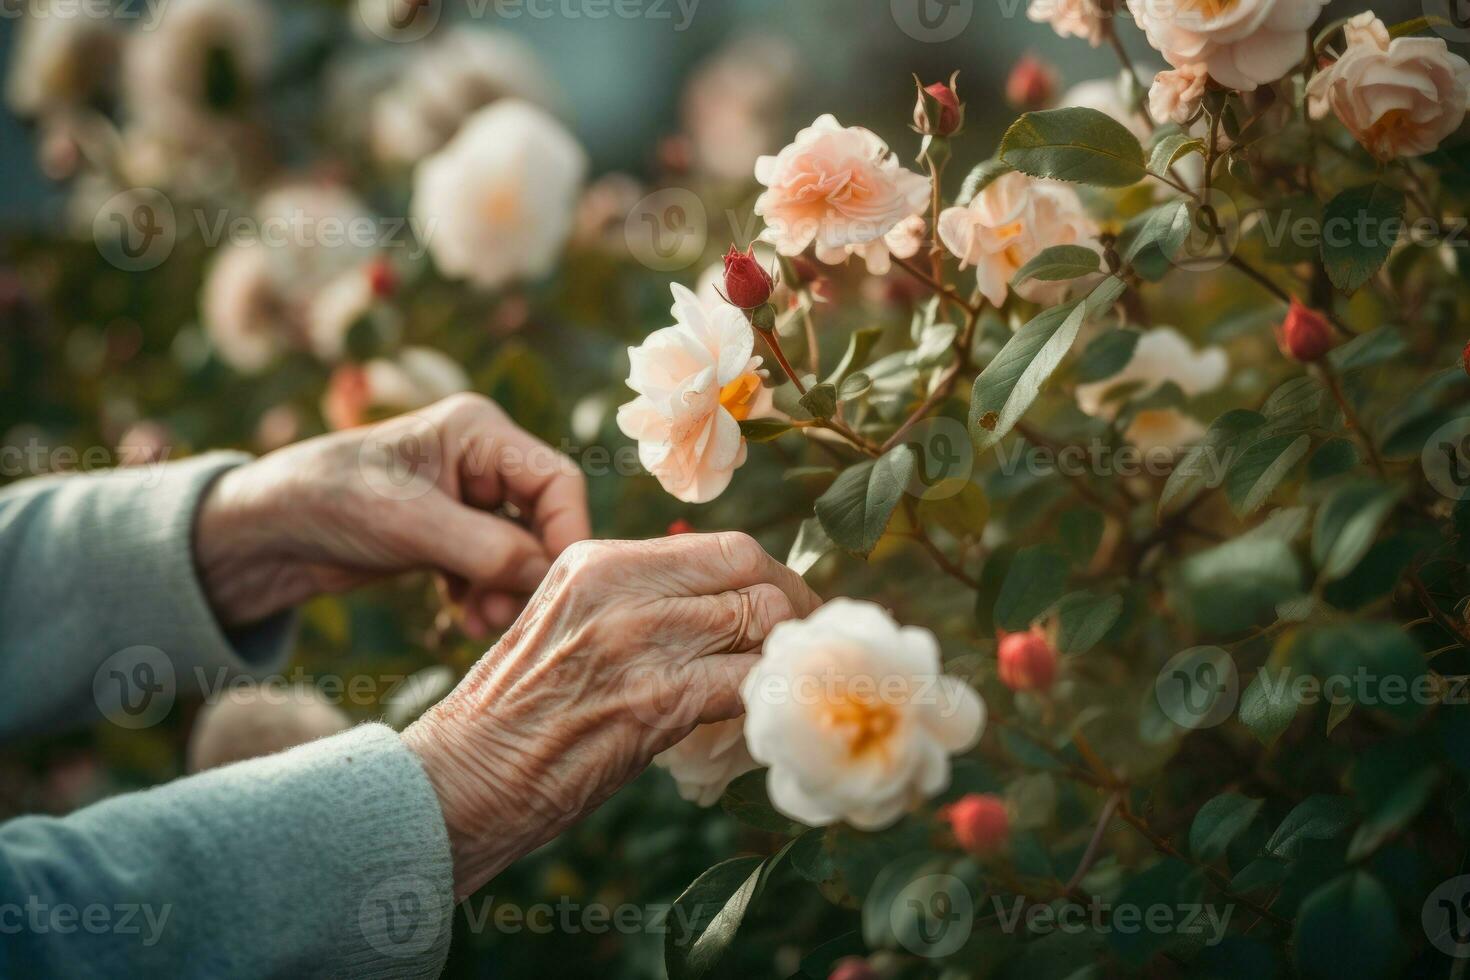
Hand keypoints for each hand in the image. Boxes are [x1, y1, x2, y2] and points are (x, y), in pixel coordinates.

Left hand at [195, 394, 588, 633]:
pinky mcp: (451, 534)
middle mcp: (482, 459)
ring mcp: (468, 498)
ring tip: (479, 624)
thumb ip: (483, 549)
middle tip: (506, 617)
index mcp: (479, 431)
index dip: (566, 532)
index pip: (556, 480)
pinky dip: (485, 595)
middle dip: (530, 570)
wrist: (264, 532)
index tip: (558, 586)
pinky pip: (493, 567)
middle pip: (544, 518)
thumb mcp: (406, 524)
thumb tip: (547, 577)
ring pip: (521, 549)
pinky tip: (462, 617)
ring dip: (508, 590)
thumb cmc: (326, 501)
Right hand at [400, 532, 821, 897]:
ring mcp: (639, 641)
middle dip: (792, 605)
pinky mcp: (655, 700)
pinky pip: (748, 682)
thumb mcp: (568, 624)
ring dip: (786, 654)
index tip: (786, 609)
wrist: (463, 778)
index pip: (721, 545)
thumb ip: (635, 602)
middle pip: (750, 569)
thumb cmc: (516, 714)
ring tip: (788, 681)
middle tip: (805, 643)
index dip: (769, 578)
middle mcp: (620, 587)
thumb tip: (720, 607)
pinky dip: (770, 697)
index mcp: (600, 560)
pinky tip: (766, 717)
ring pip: (761, 619)